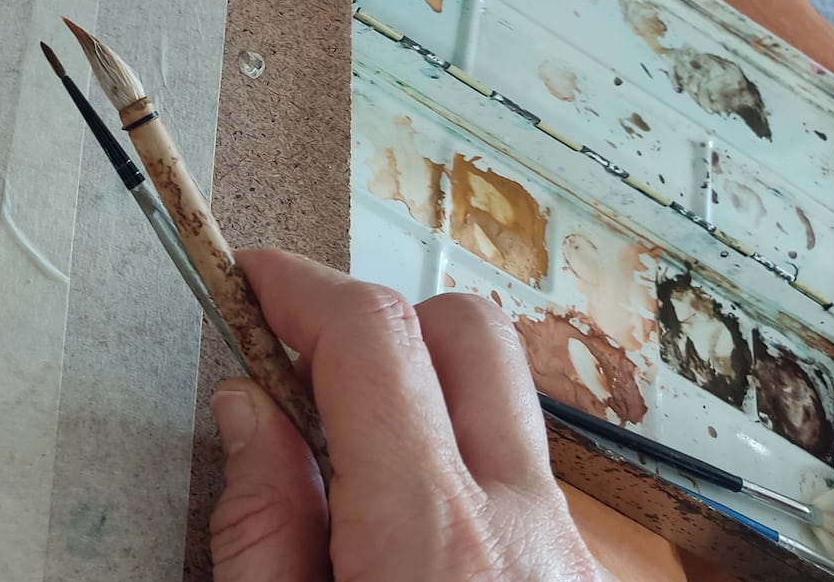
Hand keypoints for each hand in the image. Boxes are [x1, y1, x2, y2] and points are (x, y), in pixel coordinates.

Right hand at [209, 248, 612, 581]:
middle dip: (374, 325)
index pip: (373, 338)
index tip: (250, 280)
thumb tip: (250, 414)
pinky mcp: (583, 574)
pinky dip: (458, 473)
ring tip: (345, 471)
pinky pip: (523, 478)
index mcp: (432, 538)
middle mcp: (522, 525)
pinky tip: (405, 539)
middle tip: (299, 376)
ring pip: (500, 406)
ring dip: (419, 404)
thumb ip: (260, 528)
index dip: (298, 286)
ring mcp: (568, 551)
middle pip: (467, 332)